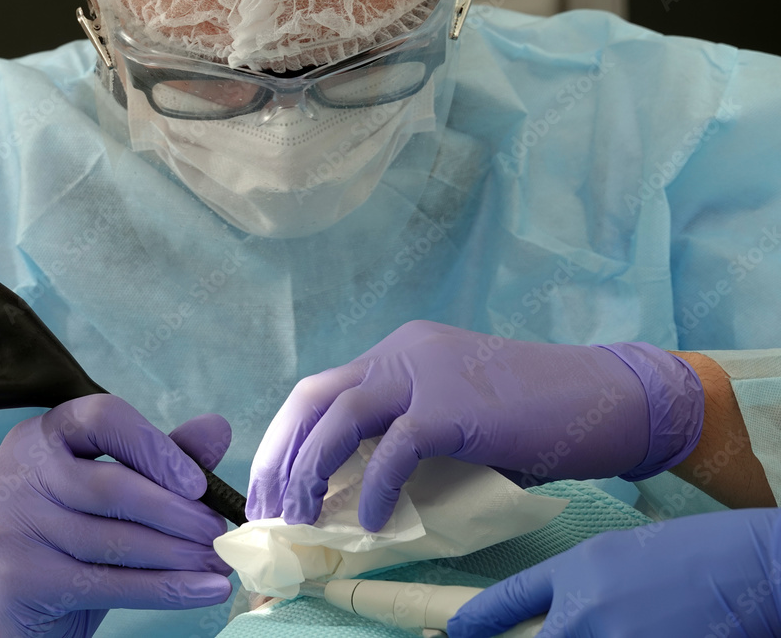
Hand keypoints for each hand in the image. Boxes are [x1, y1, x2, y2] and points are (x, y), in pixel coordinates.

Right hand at [0, 395, 233, 637]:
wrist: (19, 612)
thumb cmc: (71, 541)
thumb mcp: (114, 491)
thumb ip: (160, 457)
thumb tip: (216, 427)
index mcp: (42, 435)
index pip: (102, 418)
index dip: (156, 449)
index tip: (198, 485)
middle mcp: (16, 470)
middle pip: (111, 486)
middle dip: (176, 514)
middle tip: (218, 534)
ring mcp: (9, 524)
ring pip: (112, 540)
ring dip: (178, 556)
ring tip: (218, 563)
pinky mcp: (15, 578)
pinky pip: (107, 584)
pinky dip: (166, 589)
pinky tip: (204, 590)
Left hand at [247, 320, 702, 530]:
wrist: (606, 400)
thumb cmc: (533, 418)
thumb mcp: (452, 417)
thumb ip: (401, 434)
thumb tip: (349, 490)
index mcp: (399, 353)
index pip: (319, 390)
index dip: (285, 438)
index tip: (271, 486)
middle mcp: (403, 352)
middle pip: (312, 396)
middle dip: (279, 454)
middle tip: (267, 507)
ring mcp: (427, 373)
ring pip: (339, 416)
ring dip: (309, 470)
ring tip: (302, 517)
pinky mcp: (454, 405)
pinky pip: (394, 448)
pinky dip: (376, 488)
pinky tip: (374, 522)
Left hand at [447, 508, 780, 636]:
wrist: (746, 567)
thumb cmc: (685, 554)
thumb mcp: (614, 556)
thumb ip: (576, 585)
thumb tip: (552, 613)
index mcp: (577, 570)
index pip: (509, 598)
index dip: (477, 618)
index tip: (454, 631)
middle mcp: (588, 609)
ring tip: (589, 625)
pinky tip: (625, 633)